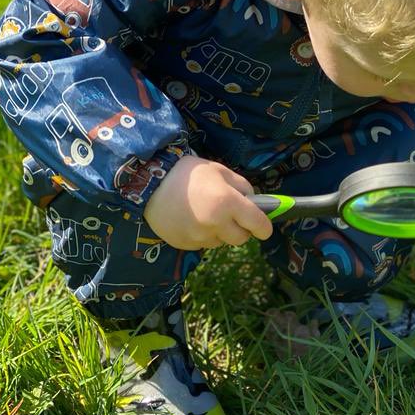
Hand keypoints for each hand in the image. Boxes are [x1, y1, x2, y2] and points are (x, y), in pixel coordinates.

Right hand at [143, 155, 272, 250]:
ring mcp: (200, 237)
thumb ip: (242, 186)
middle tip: (231, 216)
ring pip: (222, 242)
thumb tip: (254, 202)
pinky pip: (203, 244)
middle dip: (241, 229)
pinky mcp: (186, 245)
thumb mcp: (220, 170)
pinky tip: (192, 220)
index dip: (265, 227)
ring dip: (221, 232)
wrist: (149, 184)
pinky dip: (203, 236)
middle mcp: (216, 224)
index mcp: (228, 203)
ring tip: (206, 214)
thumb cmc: (188, 173)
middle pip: (241, 239)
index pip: (258, 224)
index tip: (264, 228)